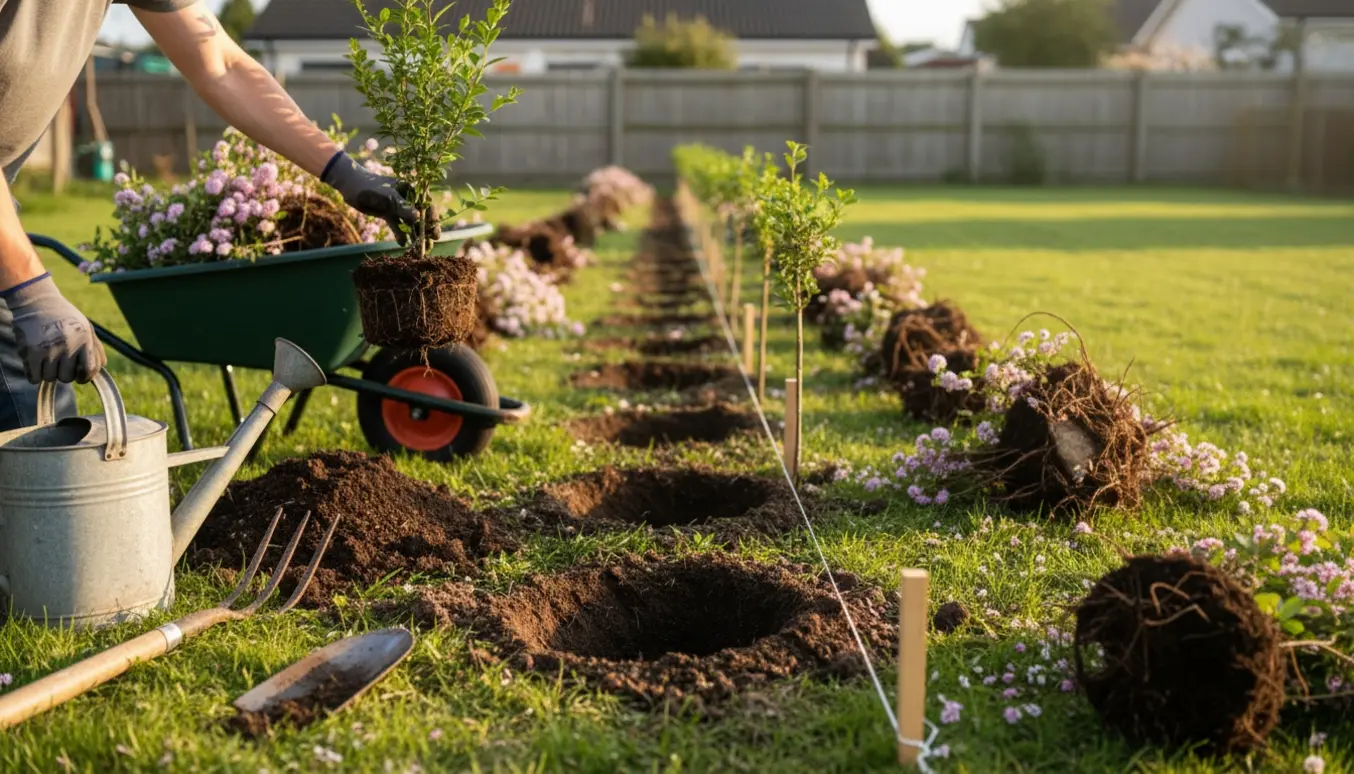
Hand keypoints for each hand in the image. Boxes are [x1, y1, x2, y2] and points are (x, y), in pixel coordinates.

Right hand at [4, 274, 105, 383]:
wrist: (36, 301)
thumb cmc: (65, 317)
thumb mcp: (86, 328)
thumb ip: (96, 349)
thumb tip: (100, 369)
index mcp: (85, 340)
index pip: (89, 370)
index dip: (85, 377)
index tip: (80, 376)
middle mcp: (68, 345)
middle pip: (67, 377)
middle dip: (64, 374)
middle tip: (59, 364)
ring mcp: (49, 349)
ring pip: (50, 378)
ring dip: (48, 373)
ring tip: (47, 361)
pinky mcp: (31, 351)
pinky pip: (34, 377)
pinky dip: (34, 375)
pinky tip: (36, 365)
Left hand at [321, 152, 436, 245]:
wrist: (350, 186)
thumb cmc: (371, 186)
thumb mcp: (388, 196)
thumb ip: (402, 207)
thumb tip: (418, 217)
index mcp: (411, 190)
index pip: (426, 205)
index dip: (432, 218)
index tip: (434, 231)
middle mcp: (406, 198)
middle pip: (420, 215)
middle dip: (426, 229)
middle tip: (432, 242)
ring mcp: (397, 207)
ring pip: (410, 222)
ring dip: (415, 234)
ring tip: (420, 248)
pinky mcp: (388, 214)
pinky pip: (397, 225)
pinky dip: (400, 234)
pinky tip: (402, 243)